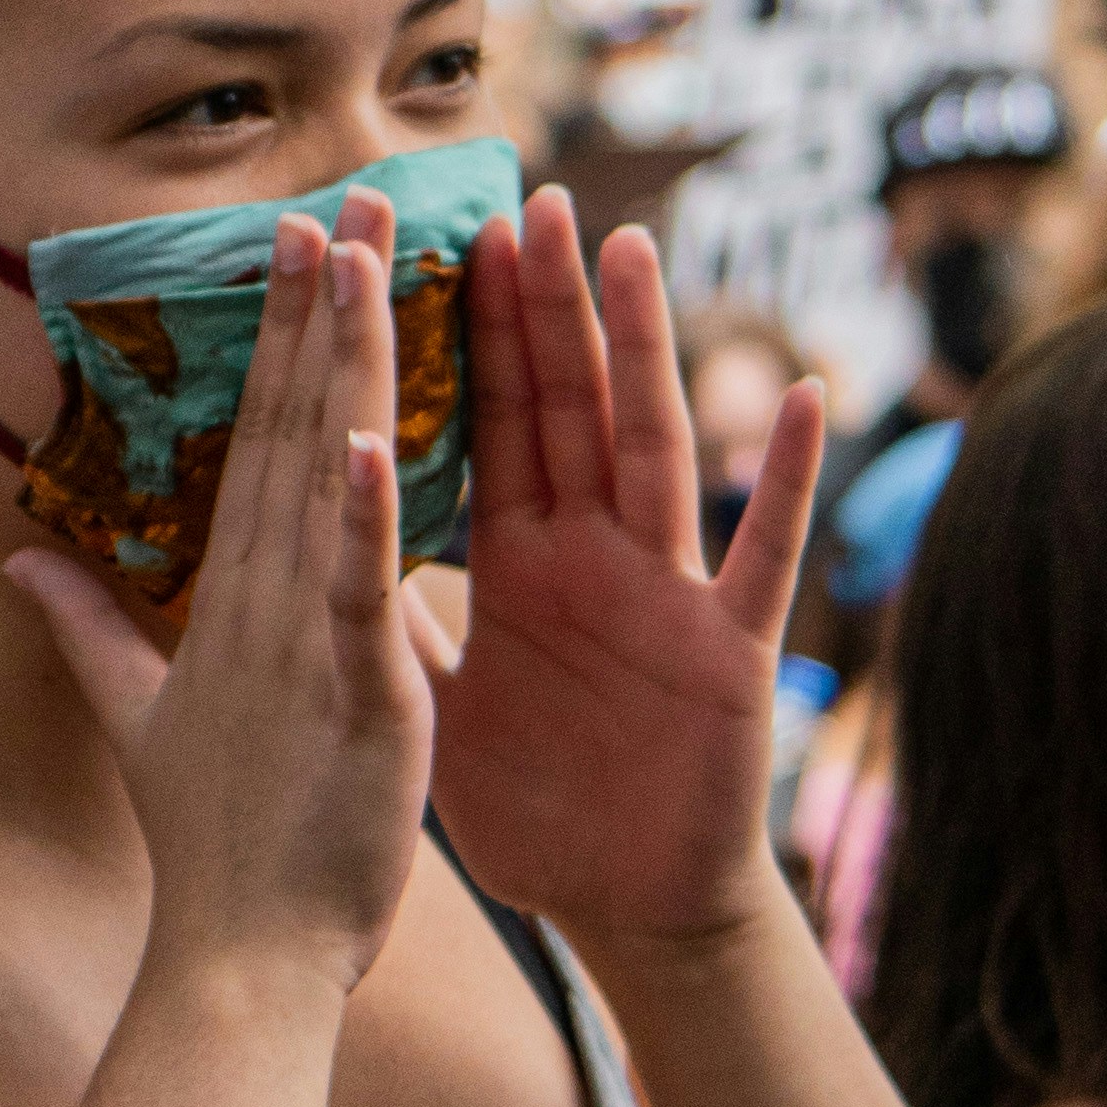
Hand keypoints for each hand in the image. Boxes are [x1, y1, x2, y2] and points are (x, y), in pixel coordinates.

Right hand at [9, 209, 452, 1003]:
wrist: (241, 962)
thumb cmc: (212, 849)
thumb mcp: (139, 719)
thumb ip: (85, 629)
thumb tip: (18, 554)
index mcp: (230, 598)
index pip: (253, 438)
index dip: (276, 336)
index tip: (296, 240)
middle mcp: (262, 600)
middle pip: (292, 428)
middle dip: (320, 309)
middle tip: (346, 196)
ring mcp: (305, 642)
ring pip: (330, 479)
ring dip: (346, 367)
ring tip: (364, 261)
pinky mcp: (356, 695)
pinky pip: (363, 589)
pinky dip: (370, 515)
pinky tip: (377, 434)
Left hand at [429, 197, 828, 952]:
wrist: (626, 910)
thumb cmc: (538, 807)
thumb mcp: (435, 701)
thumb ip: (383, 613)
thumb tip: (306, 535)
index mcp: (518, 557)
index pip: (486, 422)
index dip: (463, 335)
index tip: (430, 235)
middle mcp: (593, 552)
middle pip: (566, 407)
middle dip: (545, 306)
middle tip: (526, 196)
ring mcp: (667, 591)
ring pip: (650, 448)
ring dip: (644, 350)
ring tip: (630, 250)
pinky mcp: (729, 650)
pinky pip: (759, 555)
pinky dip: (781, 480)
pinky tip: (800, 400)